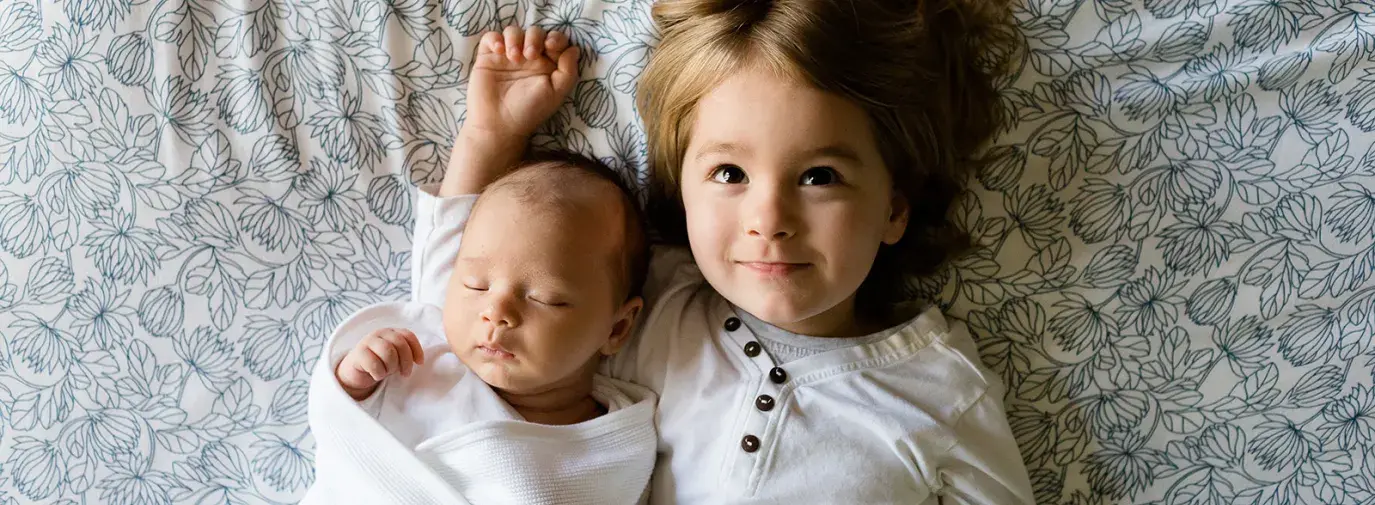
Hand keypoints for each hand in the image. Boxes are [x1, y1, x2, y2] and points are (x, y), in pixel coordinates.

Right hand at [336, 328, 425, 400]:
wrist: (356, 372)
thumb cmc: (380, 363)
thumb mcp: (396, 358)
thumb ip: (405, 354)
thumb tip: (419, 361)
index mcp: (391, 332)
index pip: (408, 336)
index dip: (416, 349)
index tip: (420, 363)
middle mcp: (380, 333)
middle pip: (400, 344)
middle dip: (406, 361)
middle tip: (405, 373)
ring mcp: (367, 341)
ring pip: (388, 353)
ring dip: (391, 367)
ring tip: (387, 372)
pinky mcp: (358, 353)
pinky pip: (374, 364)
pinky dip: (379, 374)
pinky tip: (376, 375)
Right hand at [465, 25, 579, 139]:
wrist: (499, 125)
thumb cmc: (530, 111)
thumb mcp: (556, 93)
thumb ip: (568, 70)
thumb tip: (574, 49)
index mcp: (547, 65)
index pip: (555, 41)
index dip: (555, 38)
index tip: (550, 47)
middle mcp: (528, 59)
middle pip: (535, 33)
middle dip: (535, 38)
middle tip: (531, 55)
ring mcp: (508, 57)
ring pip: (513, 32)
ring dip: (515, 38)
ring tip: (514, 57)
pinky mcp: (488, 58)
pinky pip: (491, 37)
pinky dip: (496, 39)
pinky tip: (499, 51)